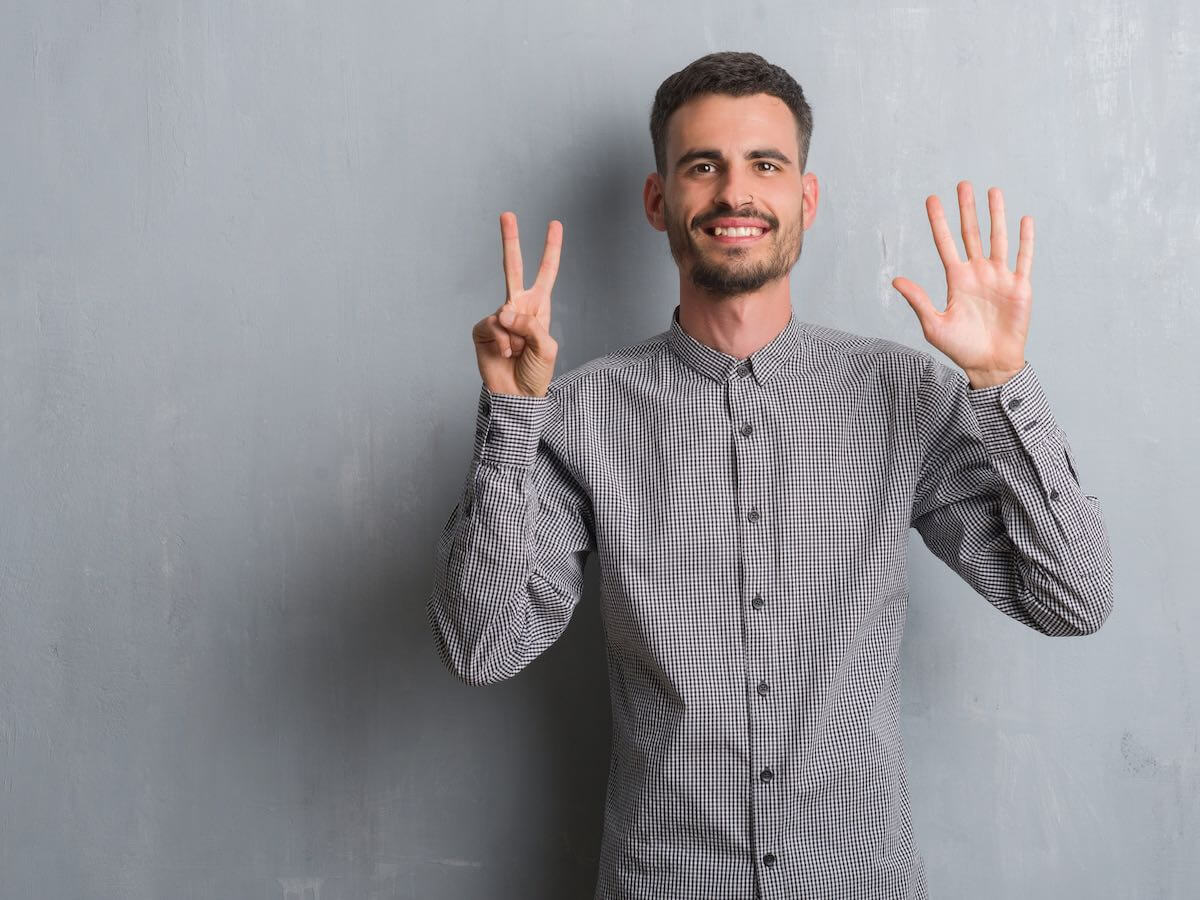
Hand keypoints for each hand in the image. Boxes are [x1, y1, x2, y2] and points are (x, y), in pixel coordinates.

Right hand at [472, 212, 562, 396]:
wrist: (516, 396)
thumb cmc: (535, 373)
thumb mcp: (545, 348)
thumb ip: (530, 326)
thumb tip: (504, 311)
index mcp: (538, 307)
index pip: (546, 273)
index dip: (551, 249)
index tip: (555, 224)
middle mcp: (517, 307)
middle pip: (512, 267)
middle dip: (510, 240)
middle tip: (507, 214)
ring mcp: (499, 317)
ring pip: (506, 314)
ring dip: (515, 338)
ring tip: (516, 353)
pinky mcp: (483, 329)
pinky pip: (493, 327)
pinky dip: (501, 342)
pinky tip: (503, 354)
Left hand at [892, 182, 1032, 387]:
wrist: (990, 365)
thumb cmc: (960, 348)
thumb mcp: (934, 324)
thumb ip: (918, 300)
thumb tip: (895, 280)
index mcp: (956, 279)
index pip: (945, 243)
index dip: (939, 222)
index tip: (931, 199)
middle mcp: (978, 273)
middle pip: (971, 234)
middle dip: (967, 209)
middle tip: (963, 184)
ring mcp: (999, 278)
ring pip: (997, 239)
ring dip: (995, 215)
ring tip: (993, 191)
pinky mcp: (1019, 287)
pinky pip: (1023, 258)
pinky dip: (1025, 240)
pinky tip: (1024, 220)